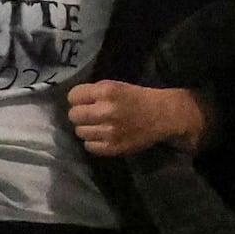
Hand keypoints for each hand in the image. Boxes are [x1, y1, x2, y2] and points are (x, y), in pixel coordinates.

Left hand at [64, 80, 209, 159]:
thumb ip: (95, 92)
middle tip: (89, 115)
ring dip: (86, 129)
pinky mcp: (113, 147)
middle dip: (79, 114)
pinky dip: (93, 142)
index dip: (77, 99)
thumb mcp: (116, 86)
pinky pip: (89, 146)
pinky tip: (102, 137)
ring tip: (97, 126)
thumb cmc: (138, 98)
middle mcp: (105, 111)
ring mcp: (108, 131)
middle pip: (73, 115)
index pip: (73, 96)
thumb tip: (73, 101)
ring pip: (79, 132)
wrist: (162, 116)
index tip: (83, 101)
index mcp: (106, 92)